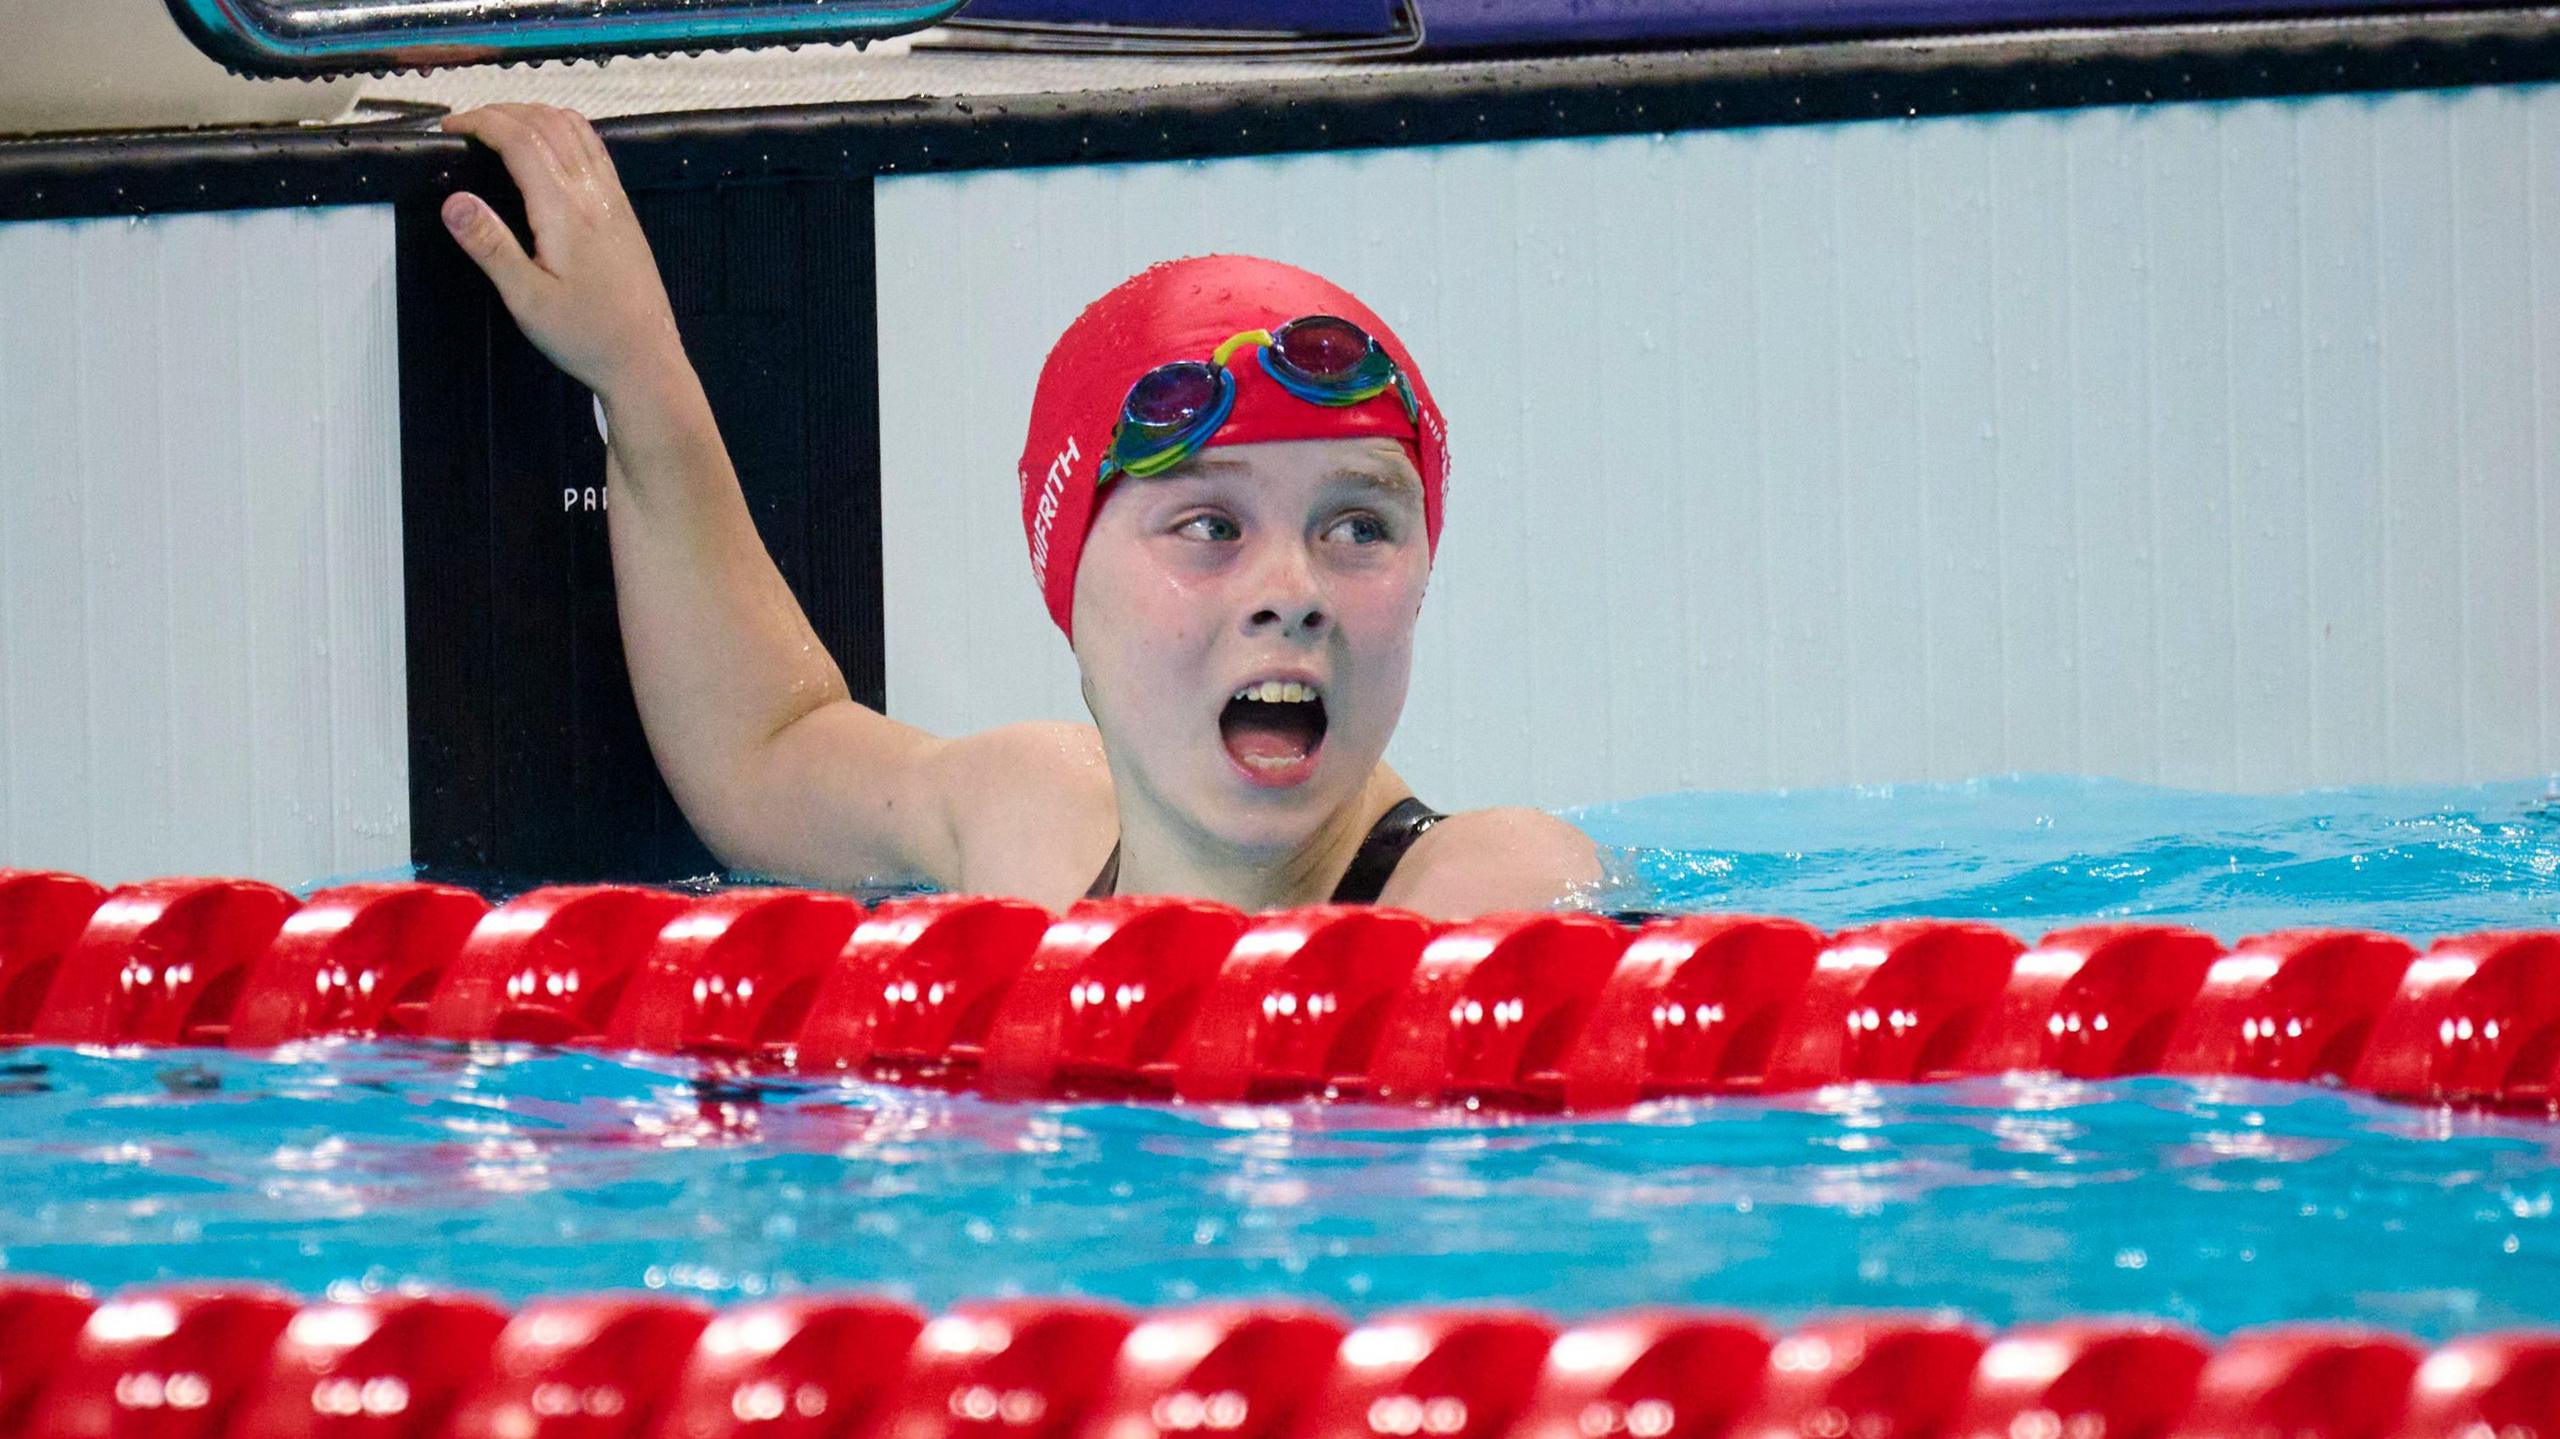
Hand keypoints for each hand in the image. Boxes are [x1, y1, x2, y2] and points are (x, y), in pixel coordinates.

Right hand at [439, 104, 683, 398]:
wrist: (647, 359)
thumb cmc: (590, 336)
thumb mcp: (527, 299)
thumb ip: (490, 245)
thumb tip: (454, 201)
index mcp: (565, 210)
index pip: (520, 139)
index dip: (481, 122)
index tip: (451, 128)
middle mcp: (593, 195)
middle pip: (547, 123)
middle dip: (502, 111)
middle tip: (467, 124)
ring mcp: (613, 200)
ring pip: (575, 130)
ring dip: (534, 115)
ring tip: (500, 125)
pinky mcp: (623, 212)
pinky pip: (596, 151)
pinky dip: (566, 130)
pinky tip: (550, 145)